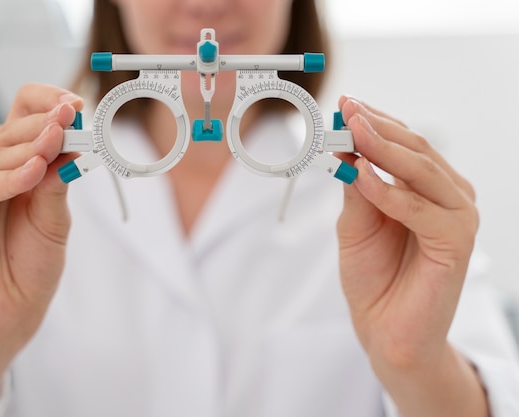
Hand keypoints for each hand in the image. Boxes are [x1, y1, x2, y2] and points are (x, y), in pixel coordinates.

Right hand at [0, 83, 82, 350]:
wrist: (10, 309)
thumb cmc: (31, 263)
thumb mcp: (55, 217)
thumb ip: (57, 180)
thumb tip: (70, 141)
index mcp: (16, 160)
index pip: (25, 110)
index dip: (50, 102)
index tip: (77, 106)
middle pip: (14, 127)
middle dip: (48, 124)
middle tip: (73, 121)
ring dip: (31, 147)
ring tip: (56, 144)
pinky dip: (8, 178)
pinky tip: (32, 172)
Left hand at [336, 96, 486, 415]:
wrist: (385, 330)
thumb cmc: (374, 276)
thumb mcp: (356, 223)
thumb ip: (356, 187)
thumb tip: (344, 145)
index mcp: (427, 188)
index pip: (404, 143)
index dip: (375, 122)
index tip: (345, 103)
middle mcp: (448, 196)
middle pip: (416, 150)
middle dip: (377, 128)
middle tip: (348, 109)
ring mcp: (458, 218)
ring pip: (423, 172)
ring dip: (384, 150)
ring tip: (352, 131)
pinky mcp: (456, 243)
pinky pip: (422, 210)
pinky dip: (390, 192)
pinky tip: (362, 176)